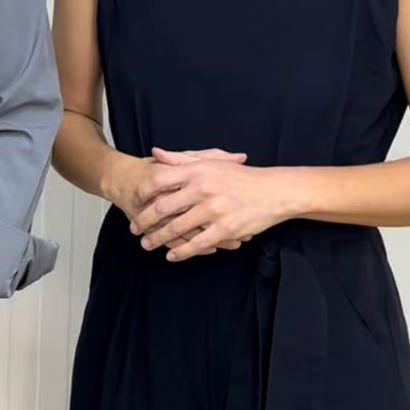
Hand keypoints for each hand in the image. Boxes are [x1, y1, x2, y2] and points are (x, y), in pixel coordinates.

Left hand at [130, 147, 295, 260]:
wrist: (274, 191)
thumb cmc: (241, 176)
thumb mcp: (211, 162)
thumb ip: (181, 158)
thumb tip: (155, 153)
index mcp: (198, 171)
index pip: (159, 180)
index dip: (143, 192)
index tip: (134, 200)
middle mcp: (203, 189)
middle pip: (162, 207)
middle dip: (144, 220)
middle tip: (134, 229)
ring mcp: (214, 210)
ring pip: (176, 228)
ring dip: (157, 239)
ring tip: (147, 244)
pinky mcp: (225, 229)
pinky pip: (196, 244)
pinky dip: (181, 252)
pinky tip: (171, 255)